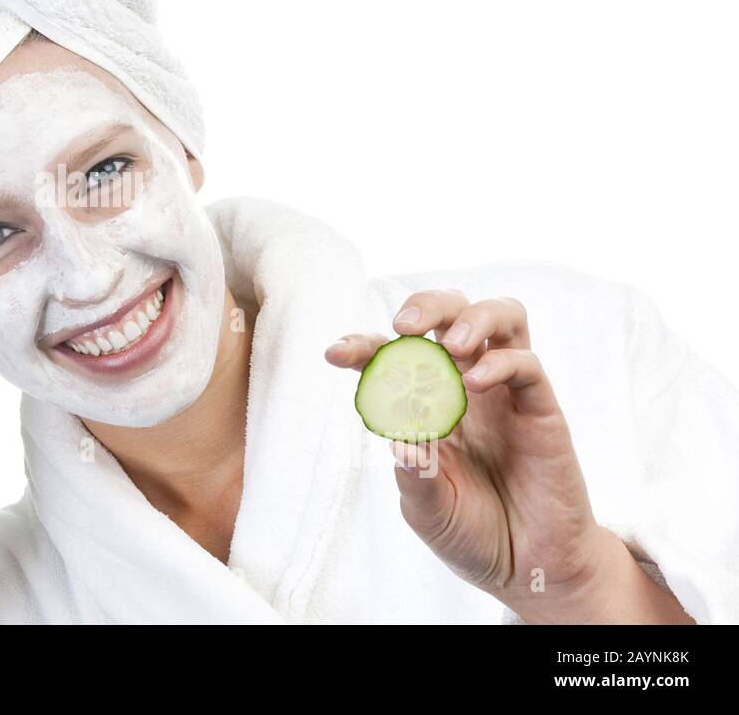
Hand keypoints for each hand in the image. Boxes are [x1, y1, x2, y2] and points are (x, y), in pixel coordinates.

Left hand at [326, 289, 692, 623]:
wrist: (530, 569)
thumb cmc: (472, 532)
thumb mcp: (428, 511)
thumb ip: (415, 477)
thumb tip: (400, 441)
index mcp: (426, 403)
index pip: (392, 356)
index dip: (363, 347)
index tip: (334, 353)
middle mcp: (465, 386)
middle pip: (450, 313)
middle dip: (424, 305)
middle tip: (403, 326)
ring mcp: (504, 394)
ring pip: (500, 318)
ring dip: (471, 318)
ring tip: (451, 345)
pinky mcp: (541, 410)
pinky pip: (528, 364)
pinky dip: (500, 363)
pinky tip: (475, 383)